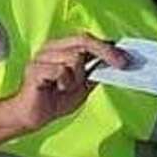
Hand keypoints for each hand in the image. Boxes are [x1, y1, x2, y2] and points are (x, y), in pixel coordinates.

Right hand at [8, 35, 127, 130]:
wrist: (31, 117)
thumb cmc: (53, 100)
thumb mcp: (82, 86)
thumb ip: (94, 73)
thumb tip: (114, 64)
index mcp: (61, 48)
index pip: (87, 39)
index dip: (107, 46)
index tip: (125, 57)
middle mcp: (51, 48)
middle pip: (83, 41)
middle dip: (105, 52)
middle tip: (120, 64)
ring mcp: (41, 57)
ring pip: (74, 58)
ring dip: (76, 77)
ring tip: (65, 88)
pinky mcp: (34, 69)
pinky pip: (61, 70)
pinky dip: (64, 82)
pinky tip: (57, 89)